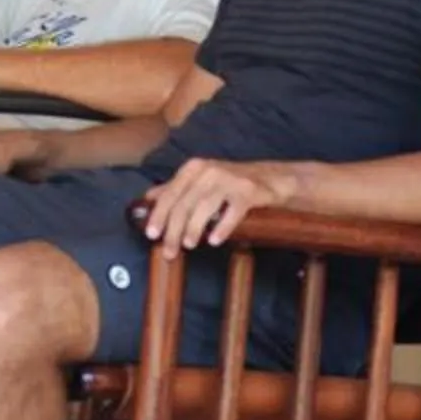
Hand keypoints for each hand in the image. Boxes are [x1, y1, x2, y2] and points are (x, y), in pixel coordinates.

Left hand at [140, 157, 298, 253]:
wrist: (272, 178)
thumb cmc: (230, 183)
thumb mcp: (200, 181)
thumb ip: (176, 188)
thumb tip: (148, 199)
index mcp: (192, 168)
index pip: (169, 194)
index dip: (158, 215)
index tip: (151, 235)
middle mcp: (208, 170)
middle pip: (184, 204)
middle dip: (174, 230)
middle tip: (169, 251)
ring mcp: (229, 180)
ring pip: (204, 207)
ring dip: (194, 229)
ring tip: (189, 246)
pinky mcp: (248, 191)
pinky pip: (231, 212)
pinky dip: (222, 227)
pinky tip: (214, 241)